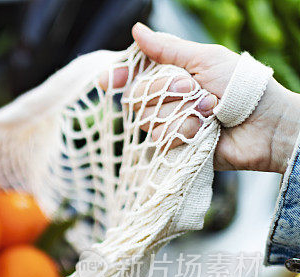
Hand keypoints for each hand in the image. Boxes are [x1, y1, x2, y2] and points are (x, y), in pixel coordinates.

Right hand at [130, 23, 299, 173]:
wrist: (265, 124)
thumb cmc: (241, 87)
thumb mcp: (204, 59)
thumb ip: (166, 48)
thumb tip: (135, 30)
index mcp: (172, 77)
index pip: (134, 77)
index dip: (119, 77)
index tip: (107, 80)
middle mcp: (168, 102)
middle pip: (137, 98)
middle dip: (166, 91)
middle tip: (194, 89)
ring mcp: (171, 126)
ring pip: (149, 121)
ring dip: (181, 114)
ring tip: (210, 113)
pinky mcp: (176, 149)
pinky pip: (162, 142)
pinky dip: (185, 133)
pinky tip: (205, 132)